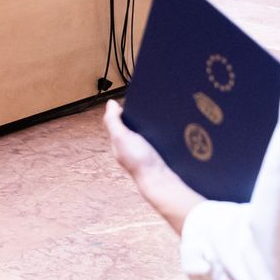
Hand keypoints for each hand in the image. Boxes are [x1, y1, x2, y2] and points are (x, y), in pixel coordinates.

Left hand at [103, 102, 203, 232]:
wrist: (161, 181)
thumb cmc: (140, 162)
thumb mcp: (122, 137)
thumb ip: (113, 121)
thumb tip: (110, 103)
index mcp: (119, 142)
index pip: (118, 120)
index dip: (125, 108)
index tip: (136, 98)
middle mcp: (130, 147)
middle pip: (132, 125)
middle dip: (139, 115)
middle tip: (150, 104)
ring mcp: (144, 152)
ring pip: (145, 132)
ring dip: (152, 124)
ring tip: (161, 114)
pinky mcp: (157, 156)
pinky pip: (157, 140)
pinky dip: (161, 133)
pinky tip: (168, 129)